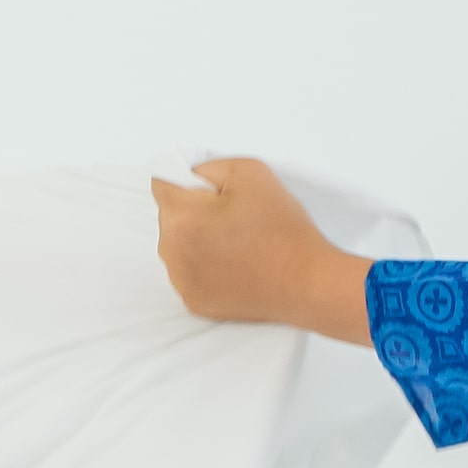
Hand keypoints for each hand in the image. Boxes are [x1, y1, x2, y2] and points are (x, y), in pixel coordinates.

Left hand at [152, 156, 375, 343]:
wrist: (305, 282)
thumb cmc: (283, 231)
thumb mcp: (249, 172)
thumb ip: (208, 167)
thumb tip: (188, 175)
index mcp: (182, 217)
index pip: (161, 182)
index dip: (187, 179)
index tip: (210, 189)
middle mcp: (172, 252)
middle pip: (169, 215)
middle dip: (194, 210)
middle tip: (233, 216)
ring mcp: (181, 280)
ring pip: (177, 245)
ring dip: (197, 238)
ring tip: (236, 241)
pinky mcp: (193, 301)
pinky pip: (188, 272)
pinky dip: (204, 265)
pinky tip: (233, 263)